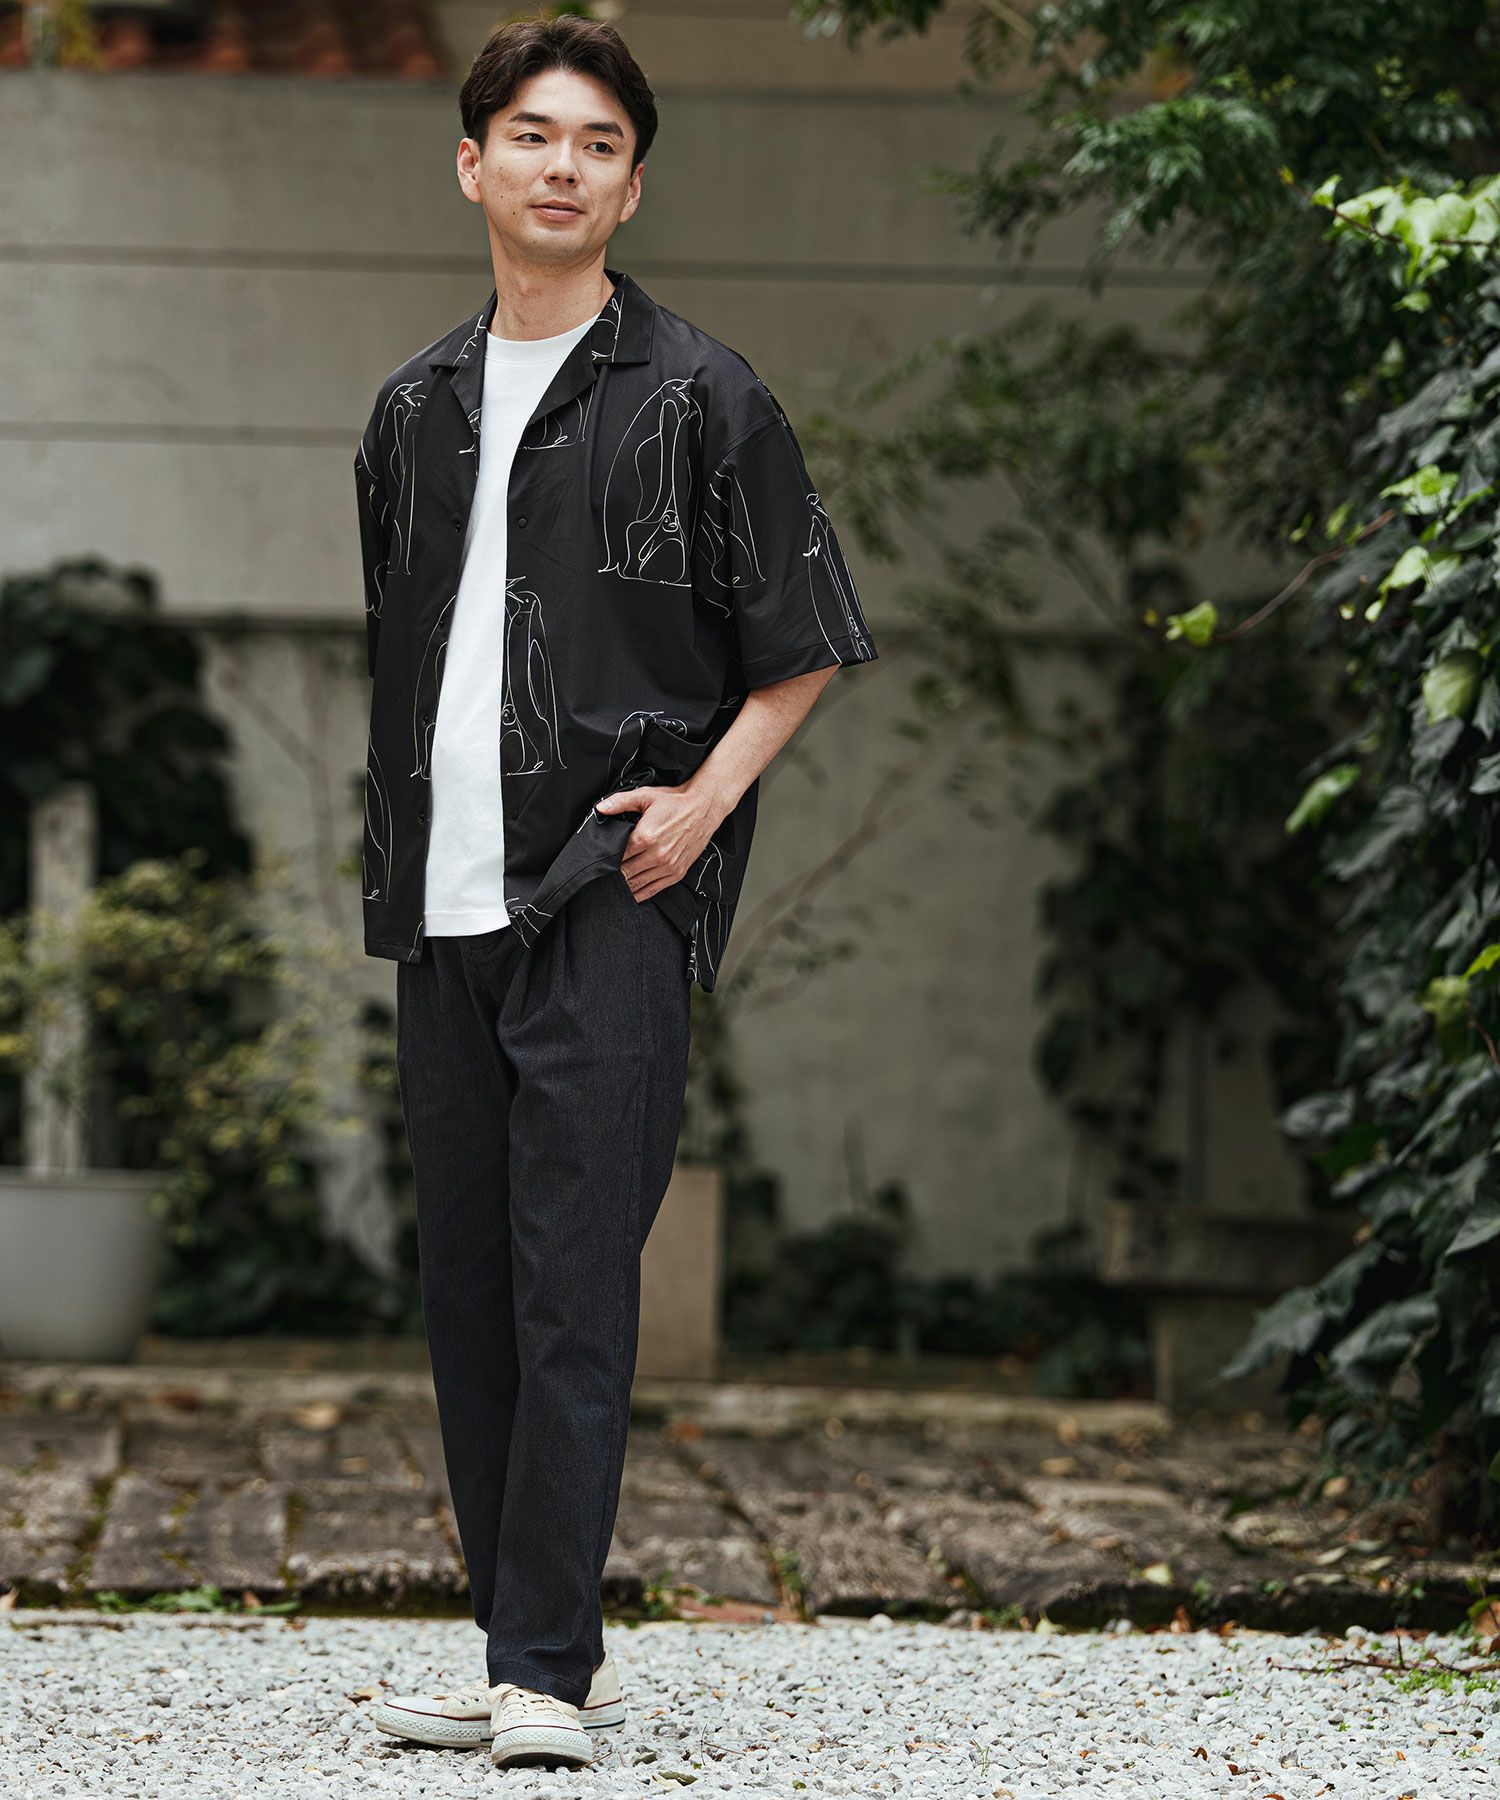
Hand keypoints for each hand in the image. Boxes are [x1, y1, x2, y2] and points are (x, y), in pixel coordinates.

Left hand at [593, 781, 725, 900]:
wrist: (703, 808)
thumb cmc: (675, 803)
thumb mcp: (645, 796)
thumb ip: (620, 802)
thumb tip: (601, 808)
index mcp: (645, 837)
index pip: (617, 856)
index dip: (607, 858)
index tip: (603, 858)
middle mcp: (657, 854)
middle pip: (625, 872)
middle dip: (614, 872)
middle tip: (607, 871)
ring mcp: (668, 866)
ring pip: (637, 884)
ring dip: (625, 884)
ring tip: (617, 881)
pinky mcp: (677, 873)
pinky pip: (654, 890)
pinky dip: (640, 893)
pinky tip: (632, 892)